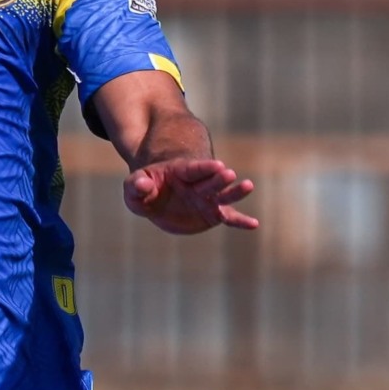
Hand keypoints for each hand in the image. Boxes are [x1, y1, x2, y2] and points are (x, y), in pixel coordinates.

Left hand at [124, 158, 257, 233]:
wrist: (157, 197)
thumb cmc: (145, 188)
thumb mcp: (134, 187)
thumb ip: (136, 185)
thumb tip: (143, 185)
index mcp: (181, 172)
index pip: (194, 169)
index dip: (204, 168)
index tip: (217, 165)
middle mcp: (199, 184)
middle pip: (210, 180)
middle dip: (219, 178)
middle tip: (228, 174)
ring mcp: (207, 199)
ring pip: (224, 196)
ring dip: (235, 192)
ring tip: (248, 186)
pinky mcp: (212, 214)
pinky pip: (228, 217)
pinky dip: (240, 221)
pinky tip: (254, 224)